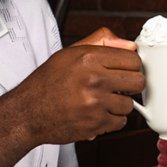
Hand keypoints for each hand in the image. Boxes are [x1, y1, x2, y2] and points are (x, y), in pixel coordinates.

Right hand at [16, 28, 143, 145]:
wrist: (28, 112)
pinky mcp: (95, 124)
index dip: (131, 65)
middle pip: (138, 81)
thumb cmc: (47, 82)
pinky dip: (112, 120)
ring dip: (119, 104)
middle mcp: (94, 80)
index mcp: (89, 58)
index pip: (133, 59)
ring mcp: (96, 103)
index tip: (125, 69)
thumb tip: (129, 45)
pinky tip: (98, 113)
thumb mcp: (70, 53)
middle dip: (131, 84)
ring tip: (103, 100)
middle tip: (119, 85)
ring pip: (130, 104)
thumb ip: (101, 41)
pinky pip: (120, 122)